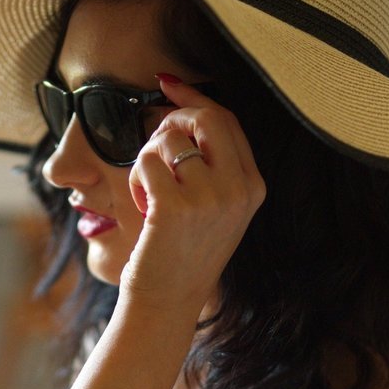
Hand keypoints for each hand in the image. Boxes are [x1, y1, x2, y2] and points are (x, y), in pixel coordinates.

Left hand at [123, 74, 265, 315]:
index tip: (167, 86)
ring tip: (148, 191)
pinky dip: (135, 178)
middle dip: (171, 120)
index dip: (193, 99)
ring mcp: (209, 198)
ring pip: (169, 139)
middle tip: (155, 147)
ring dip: (147, 157)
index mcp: (253, 187)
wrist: (167, 302)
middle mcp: (238, 190)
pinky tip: (141, 204)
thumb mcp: (218, 210)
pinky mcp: (175, 208)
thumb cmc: (183, 255)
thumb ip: (214, 165)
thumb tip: (184, 110)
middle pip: (205, 118)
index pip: (227, 121)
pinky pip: (146, 162)